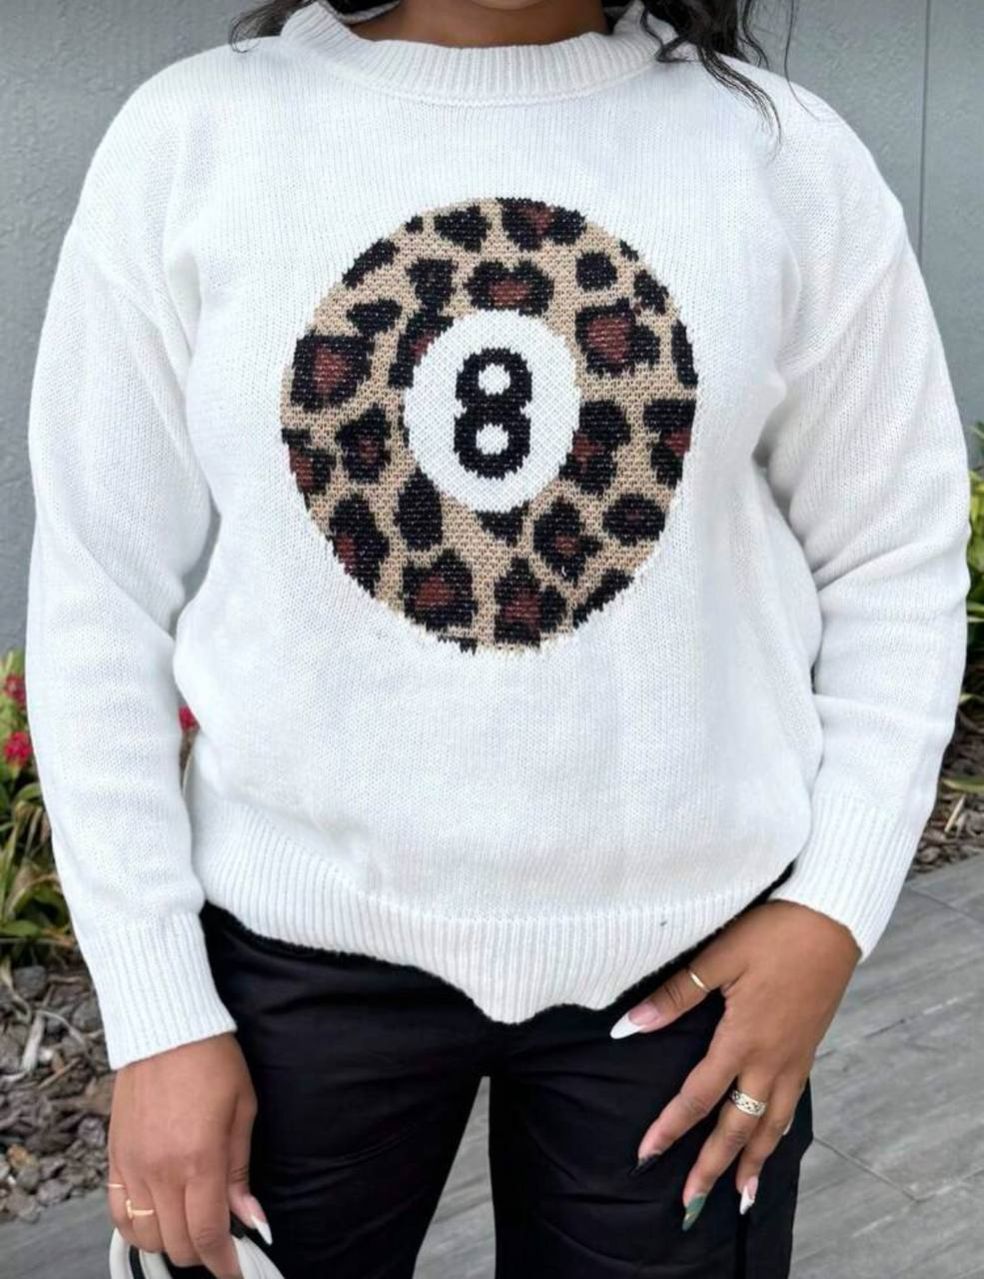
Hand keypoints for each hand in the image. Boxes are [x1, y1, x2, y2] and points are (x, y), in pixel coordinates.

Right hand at [107, 1032, 268, 1277]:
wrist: (165, 1027)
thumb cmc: (213, 1061)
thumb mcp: (244, 1109)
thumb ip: (242, 1171)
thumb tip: (252, 1218)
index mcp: (199, 1159)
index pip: (207, 1234)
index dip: (224, 1262)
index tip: (237, 1271)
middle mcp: (161, 1170)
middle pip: (176, 1243)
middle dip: (203, 1251)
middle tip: (222, 1239)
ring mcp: (132, 1166)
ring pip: (145, 1235)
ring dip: (170, 1241)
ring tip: (191, 1223)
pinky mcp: (114, 1157)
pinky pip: (119, 1212)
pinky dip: (138, 1225)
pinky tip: (158, 1215)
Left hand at [611, 900, 859, 1227]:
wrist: (834, 920)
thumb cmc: (774, 932)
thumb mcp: (720, 956)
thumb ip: (677, 995)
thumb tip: (631, 1025)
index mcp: (742, 1039)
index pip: (698, 1096)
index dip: (670, 1128)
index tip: (646, 1156)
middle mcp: (770, 1060)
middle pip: (736, 1127)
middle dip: (712, 1167)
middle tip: (691, 1205)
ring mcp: (794, 1058)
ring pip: (770, 1125)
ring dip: (751, 1162)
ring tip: (740, 1195)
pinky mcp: (808, 1049)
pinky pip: (791, 1106)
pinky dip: (777, 1132)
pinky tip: (771, 1140)